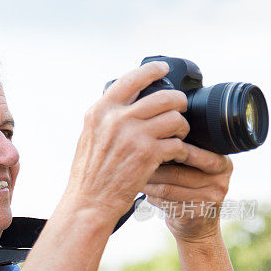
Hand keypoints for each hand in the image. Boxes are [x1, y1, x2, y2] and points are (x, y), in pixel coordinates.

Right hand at [65, 61, 190, 224]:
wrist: (90, 202)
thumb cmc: (89, 174)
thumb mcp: (89, 135)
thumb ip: (106, 117)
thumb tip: (125, 102)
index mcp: (101, 111)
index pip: (131, 79)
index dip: (152, 70)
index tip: (163, 68)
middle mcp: (117, 118)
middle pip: (163, 97)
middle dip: (178, 102)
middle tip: (180, 108)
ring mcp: (134, 135)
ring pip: (175, 118)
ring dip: (181, 127)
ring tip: (178, 135)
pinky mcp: (149, 154)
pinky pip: (177, 143)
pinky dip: (180, 150)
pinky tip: (174, 155)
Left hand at [143, 144, 232, 241]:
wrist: (199, 228)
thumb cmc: (193, 191)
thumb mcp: (198, 170)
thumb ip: (185, 155)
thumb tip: (155, 140)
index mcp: (223, 164)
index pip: (193, 153)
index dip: (170, 150)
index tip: (152, 147)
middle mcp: (220, 182)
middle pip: (176, 172)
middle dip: (153, 167)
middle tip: (136, 163)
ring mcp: (209, 201)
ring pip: (168, 188)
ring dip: (149, 183)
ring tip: (138, 178)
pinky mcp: (195, 215)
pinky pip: (166, 203)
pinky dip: (152, 197)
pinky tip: (148, 193)